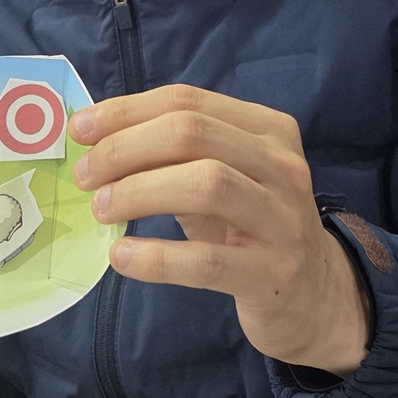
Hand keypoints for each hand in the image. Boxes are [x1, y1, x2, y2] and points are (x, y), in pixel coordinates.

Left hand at [70, 86, 370, 377]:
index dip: (127, 111)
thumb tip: (96, 139)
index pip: (188, 101)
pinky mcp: (273, 274)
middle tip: (86, 176)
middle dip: (126, 149)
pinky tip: (121, 257)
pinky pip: (207, 261)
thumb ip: (175, 155)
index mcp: (268, 129)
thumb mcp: (223, 179)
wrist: (316, 297)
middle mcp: (282, 165)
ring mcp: (283, 219)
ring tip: (101, 210)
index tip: (81, 129)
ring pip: (206, 185)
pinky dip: (156, 257)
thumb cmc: (252, 227)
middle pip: (193, 134)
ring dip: (138, 192)